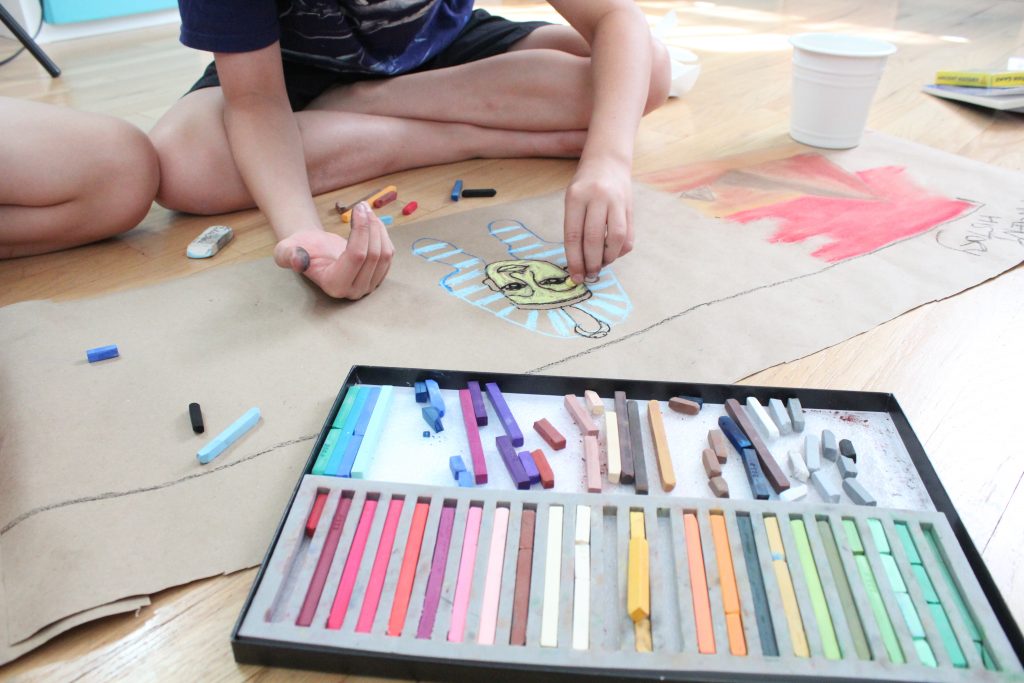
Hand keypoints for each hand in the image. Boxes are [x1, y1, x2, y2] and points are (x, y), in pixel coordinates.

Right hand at [273, 202, 393, 298]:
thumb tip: (299, 259)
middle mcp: (354, 291)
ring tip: (366, 211)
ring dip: (378, 228)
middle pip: (374, 255)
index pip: (357, 256)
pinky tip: (372, 222)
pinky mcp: (378, 277)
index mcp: (334, 285)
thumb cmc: (298, 248)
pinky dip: (383, 234)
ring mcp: (368, 286)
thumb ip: (288, 255)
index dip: (361, 230)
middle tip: (362, 205)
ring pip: (385, 254)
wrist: (311, 250)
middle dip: (371, 226)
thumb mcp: (285, 250)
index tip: (357, 208)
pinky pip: (389, 255)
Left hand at [563, 157, 634, 282]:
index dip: (574, 260)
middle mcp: (597, 198)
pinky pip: (629, 236)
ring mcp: (617, 201)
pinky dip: (620, 251)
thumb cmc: (585, 185)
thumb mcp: (572, 199)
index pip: (574, 235)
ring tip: (601, 265)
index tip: (574, 277)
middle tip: (589, 275)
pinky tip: (612, 254)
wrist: (608, 161)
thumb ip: (575, 227)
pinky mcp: (630, 207)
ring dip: (608, 258)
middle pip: (594, 238)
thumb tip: (578, 262)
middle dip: (591, 263)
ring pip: (616, 238)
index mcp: (576, 196)